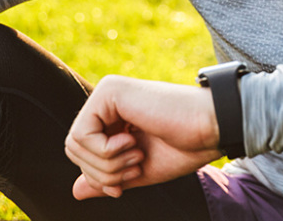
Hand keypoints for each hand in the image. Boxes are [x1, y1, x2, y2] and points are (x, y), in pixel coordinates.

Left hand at [65, 75, 222, 199]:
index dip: (98, 177)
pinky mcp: (110, 91)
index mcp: (112, 118)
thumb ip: (107, 178)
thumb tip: (74, 191)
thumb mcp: (138, 171)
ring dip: (107, 163)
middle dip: (101, 173)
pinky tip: (133, 141)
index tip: (122, 186)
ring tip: (138, 155)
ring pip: (74, 142)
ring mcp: (107, 92)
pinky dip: (105, 151)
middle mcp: (106, 101)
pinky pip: (82, 133)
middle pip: (73, 149)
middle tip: (135, 166)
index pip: (81, 153)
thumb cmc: (183, 148)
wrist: (210, 129)